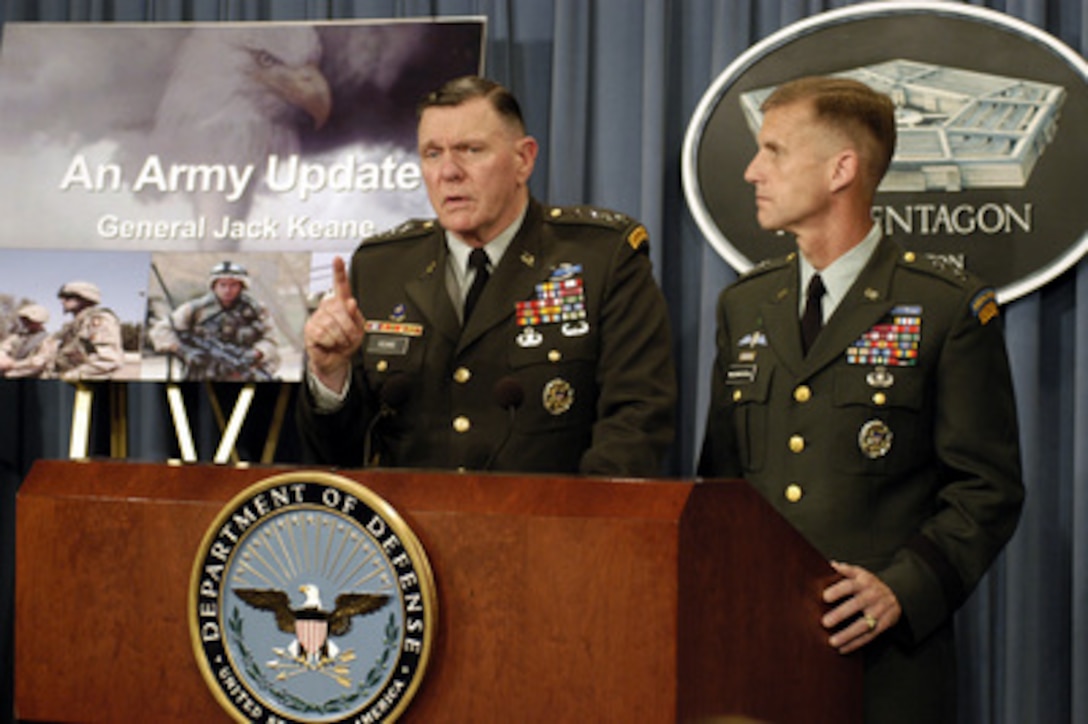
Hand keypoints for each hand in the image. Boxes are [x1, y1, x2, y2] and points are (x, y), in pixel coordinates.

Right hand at [304, 256, 365, 391]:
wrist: (336, 359)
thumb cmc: (347, 342)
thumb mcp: (359, 329)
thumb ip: (356, 315)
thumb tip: (350, 302)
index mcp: (341, 304)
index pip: (341, 285)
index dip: (339, 272)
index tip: (338, 259)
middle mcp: (328, 307)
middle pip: (340, 310)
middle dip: (349, 328)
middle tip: (348, 336)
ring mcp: (318, 317)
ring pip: (333, 325)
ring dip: (341, 338)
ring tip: (339, 341)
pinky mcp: (310, 329)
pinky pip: (325, 334)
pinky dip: (331, 343)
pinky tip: (329, 343)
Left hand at [821, 560, 901, 653]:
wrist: (897, 595)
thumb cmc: (870, 585)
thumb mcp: (861, 573)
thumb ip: (846, 570)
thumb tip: (831, 564)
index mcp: (864, 583)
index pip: (850, 585)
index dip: (838, 590)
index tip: (825, 597)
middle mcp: (872, 597)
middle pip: (856, 605)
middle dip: (841, 614)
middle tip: (825, 622)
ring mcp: (879, 612)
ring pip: (863, 625)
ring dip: (848, 635)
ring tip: (832, 642)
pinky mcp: (884, 625)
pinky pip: (869, 636)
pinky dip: (855, 644)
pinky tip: (842, 649)